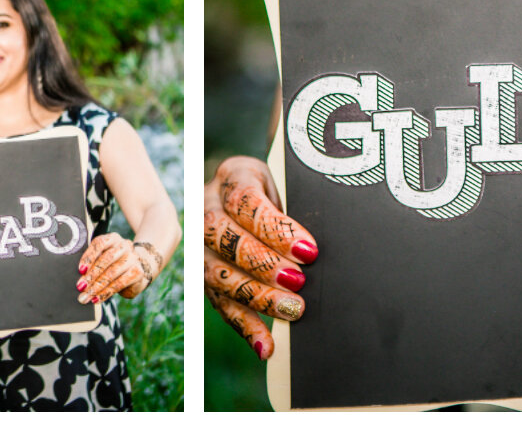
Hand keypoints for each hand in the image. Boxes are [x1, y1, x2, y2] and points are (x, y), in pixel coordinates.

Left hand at [76, 234, 150, 303]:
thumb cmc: (113, 263)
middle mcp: (124, 245)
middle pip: (106, 258)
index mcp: (113, 238)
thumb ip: (92, 263)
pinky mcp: (138, 272)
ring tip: (86, 296)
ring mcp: (133, 258)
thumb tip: (79, 277)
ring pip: (112, 273)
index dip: (89, 256)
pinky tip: (97, 298)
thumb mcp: (102, 258)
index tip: (80, 270)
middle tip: (81, 287)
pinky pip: (119, 284)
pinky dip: (106, 293)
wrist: (137, 269)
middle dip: (91, 275)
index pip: (100, 243)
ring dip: (97, 287)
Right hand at [202, 156, 316, 359]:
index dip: (274, 228)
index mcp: (233, 175)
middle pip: (223, 236)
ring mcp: (200, 243)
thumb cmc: (286, 191)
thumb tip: (321, 248)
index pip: (245, 200)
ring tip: (291, 311)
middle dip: (262, 264)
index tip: (308, 250)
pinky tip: (266, 345)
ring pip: (216, 272)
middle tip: (298, 282)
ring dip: (255, 296)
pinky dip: (245, 326)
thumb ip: (301, 207)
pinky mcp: (205, 276)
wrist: (258, 197)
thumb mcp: (292, 186)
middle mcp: (207, 206)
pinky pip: (220, 303)